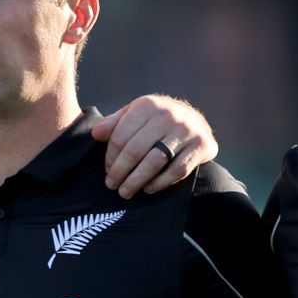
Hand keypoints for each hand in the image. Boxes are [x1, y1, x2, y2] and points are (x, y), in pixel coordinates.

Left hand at [96, 95, 217, 197]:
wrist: (195, 121)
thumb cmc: (157, 121)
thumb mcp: (135, 115)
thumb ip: (115, 123)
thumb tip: (96, 134)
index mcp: (147, 105)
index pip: (120, 136)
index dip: (110, 157)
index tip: (107, 170)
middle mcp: (168, 115)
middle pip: (135, 150)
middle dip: (120, 171)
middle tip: (112, 185)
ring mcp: (186, 131)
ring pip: (155, 162)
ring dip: (136, 181)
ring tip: (125, 192)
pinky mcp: (201, 146)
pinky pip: (177, 171)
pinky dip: (160, 183)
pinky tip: (148, 189)